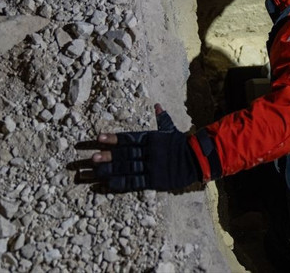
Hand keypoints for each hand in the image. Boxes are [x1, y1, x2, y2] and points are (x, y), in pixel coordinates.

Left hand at [75, 104, 200, 191]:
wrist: (197, 159)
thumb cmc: (182, 144)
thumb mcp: (172, 130)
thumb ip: (163, 119)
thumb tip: (158, 105)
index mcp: (151, 139)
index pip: (129, 138)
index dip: (114, 139)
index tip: (99, 138)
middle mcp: (149, 152)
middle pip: (125, 155)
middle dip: (108, 156)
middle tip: (92, 158)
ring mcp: (151, 167)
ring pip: (127, 169)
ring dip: (110, 171)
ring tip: (94, 172)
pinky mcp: (154, 180)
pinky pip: (135, 182)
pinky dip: (121, 183)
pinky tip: (107, 184)